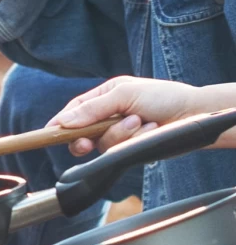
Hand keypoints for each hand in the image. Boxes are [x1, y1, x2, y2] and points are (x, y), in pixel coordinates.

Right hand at [52, 77, 235, 244]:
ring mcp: (120, 133)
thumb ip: (93, 109)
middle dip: (84, 137)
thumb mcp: (124, 94)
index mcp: (105, 96)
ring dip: (120, 133)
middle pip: (82, 132)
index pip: (75, 109)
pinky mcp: (132, 147)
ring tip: (140, 122)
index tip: (50, 132)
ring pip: (102, 143)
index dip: (61, 121)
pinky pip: (121, 150)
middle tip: (86, 143)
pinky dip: (135, 139)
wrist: (194, 114)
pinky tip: (149, 128)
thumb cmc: (163, 97)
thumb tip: (65, 121)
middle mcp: (109, 116)